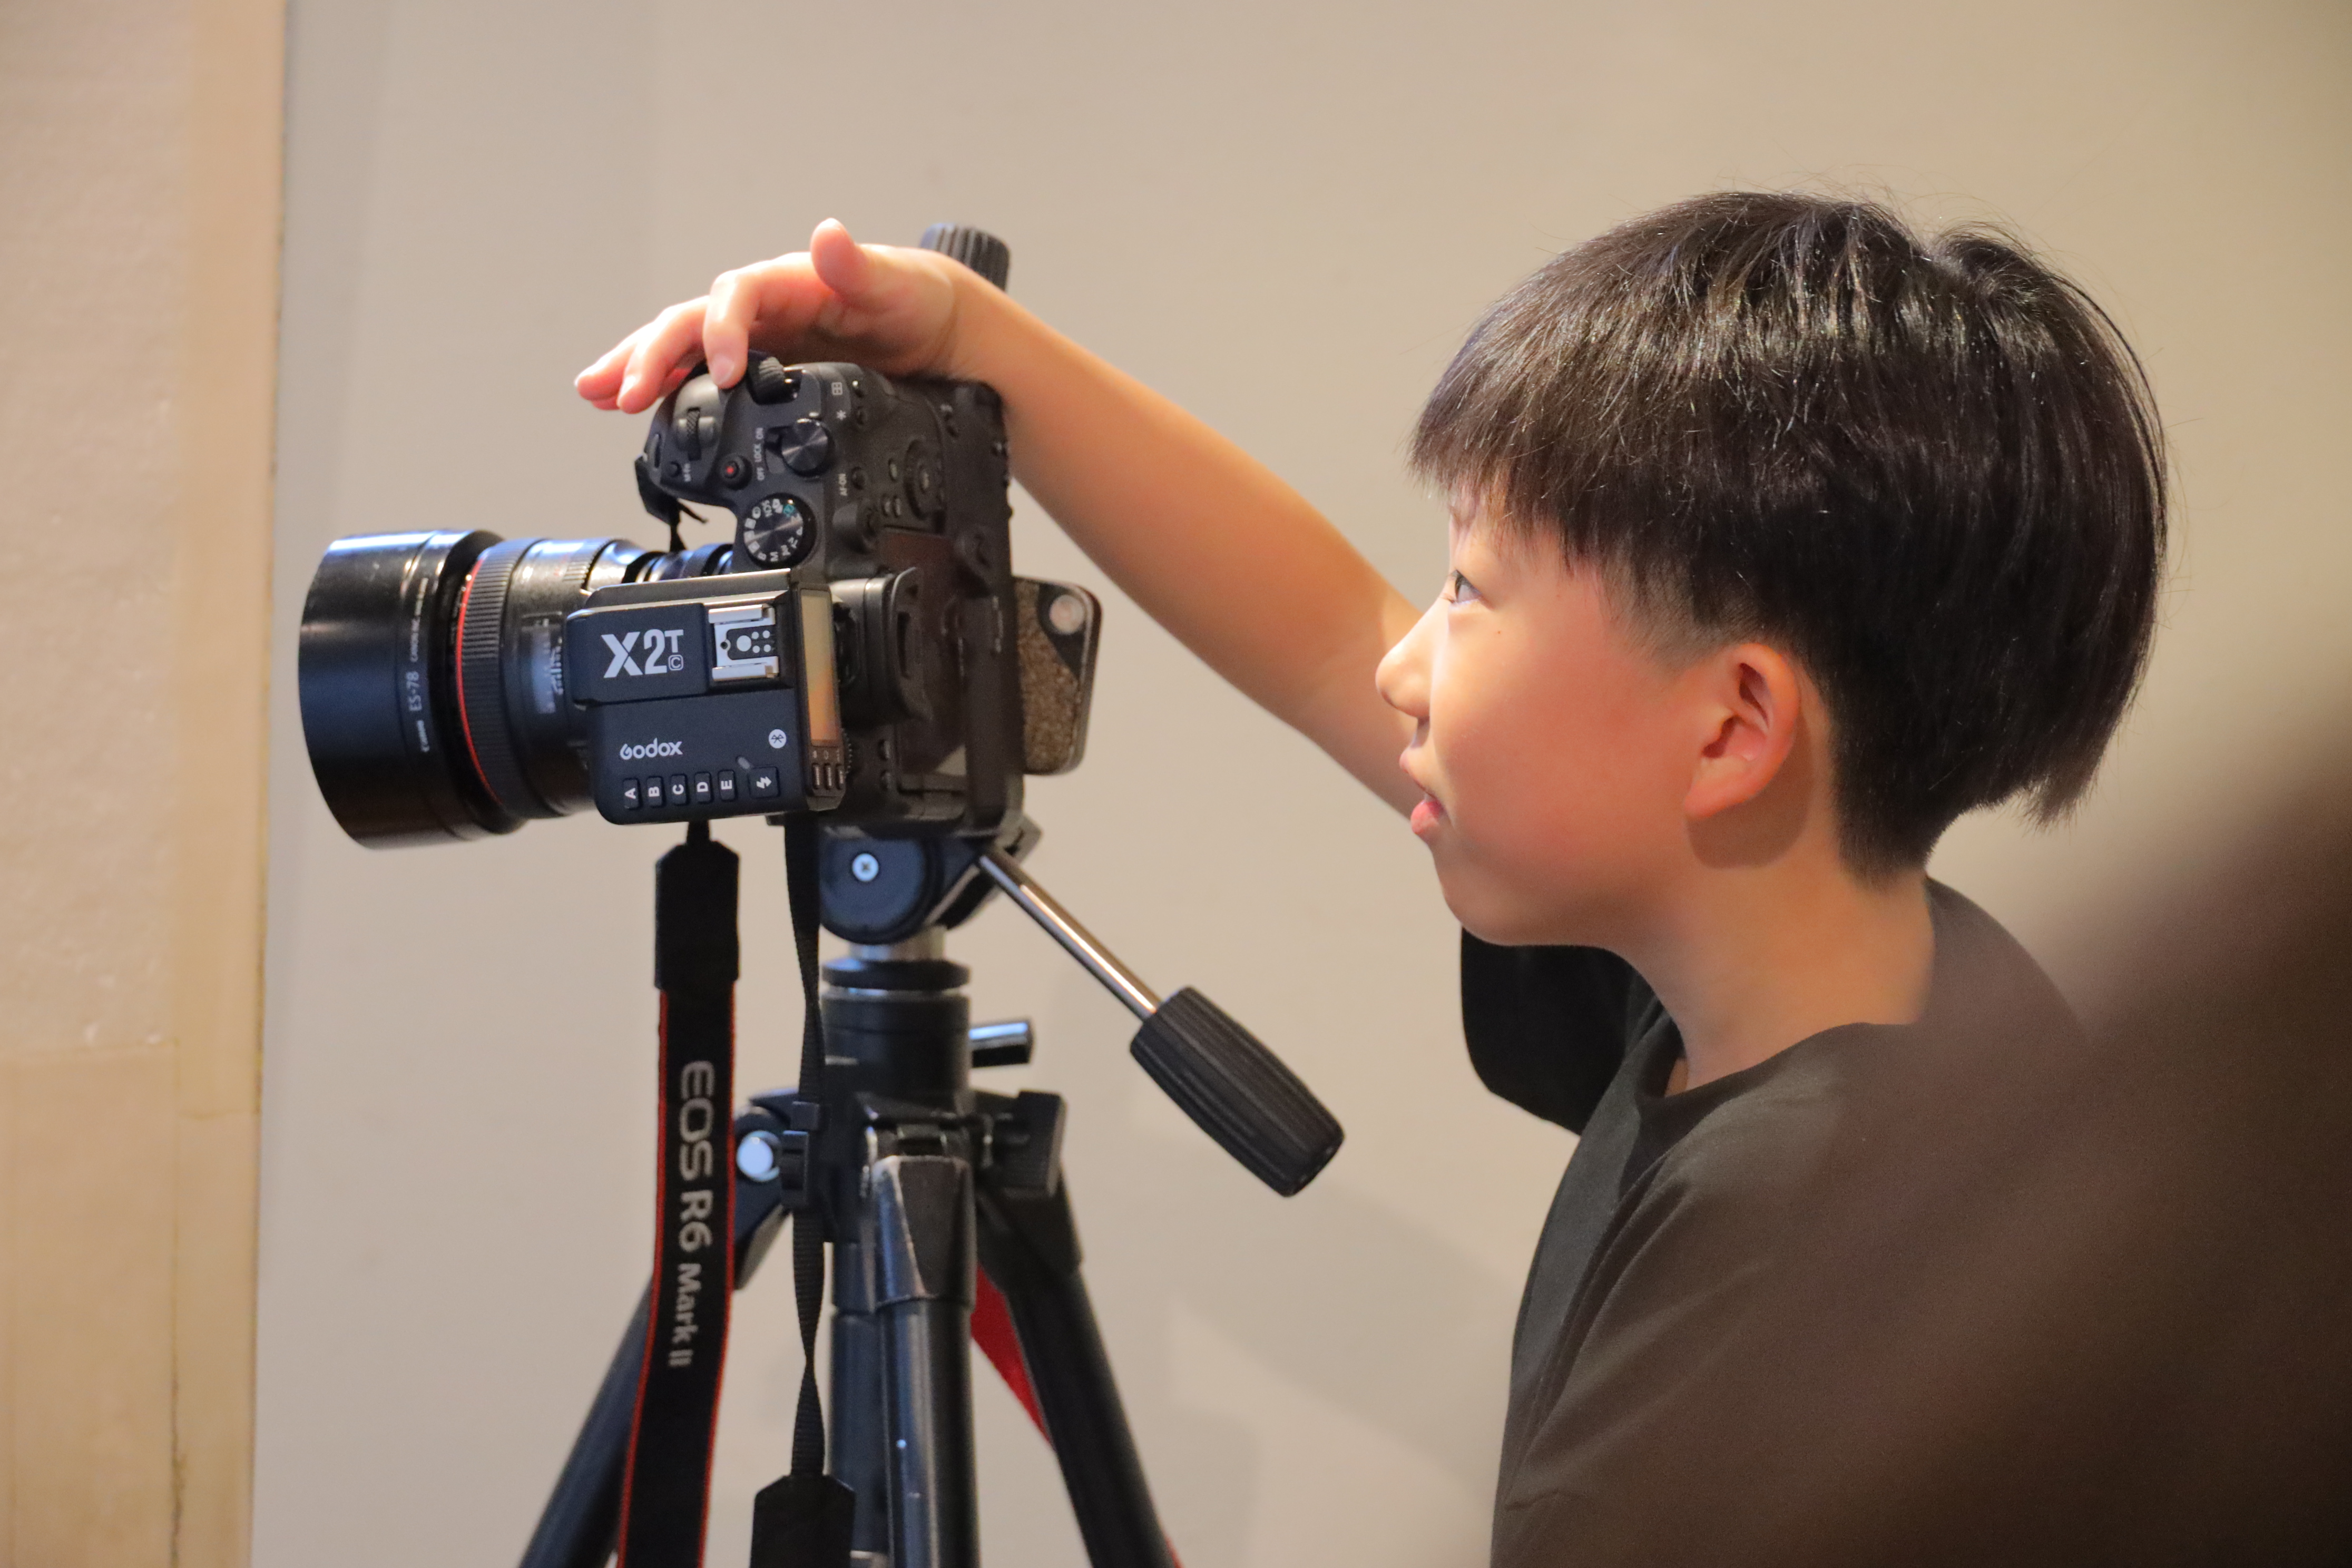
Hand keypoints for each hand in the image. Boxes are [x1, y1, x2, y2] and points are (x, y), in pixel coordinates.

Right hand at [574, 219, 983, 413]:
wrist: (930, 330)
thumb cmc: (912, 301)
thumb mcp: (897, 286)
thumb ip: (860, 268)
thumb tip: (828, 234)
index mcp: (786, 282)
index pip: (734, 296)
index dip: (720, 331)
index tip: (720, 375)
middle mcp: (759, 308)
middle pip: (689, 322)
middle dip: (652, 355)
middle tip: (622, 392)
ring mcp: (752, 339)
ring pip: (681, 347)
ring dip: (638, 368)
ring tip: (598, 393)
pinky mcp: (755, 369)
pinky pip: (697, 374)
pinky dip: (662, 387)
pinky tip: (629, 405)